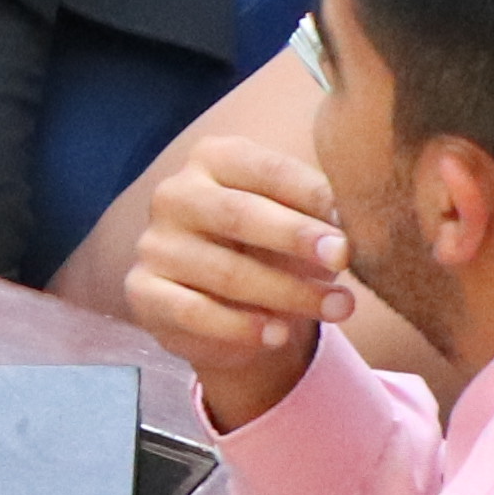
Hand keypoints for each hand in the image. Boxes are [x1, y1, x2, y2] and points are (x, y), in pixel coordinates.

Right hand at [125, 132, 356, 432]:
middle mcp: (175, 194)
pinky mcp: (143, 291)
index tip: (350, 220)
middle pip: (238, 214)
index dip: (311, 194)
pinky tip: (279, 335)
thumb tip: (349, 226)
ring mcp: (154, 244)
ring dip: (287, 292)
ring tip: (337, 307)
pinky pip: (194, 312)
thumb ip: (317, 214)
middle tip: (342, 258)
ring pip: (224, 271)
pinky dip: (241, 327)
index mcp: (213, 159)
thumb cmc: (271, 248)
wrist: (224, 307)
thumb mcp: (295, 221)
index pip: (265, 170)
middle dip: (295, 237)